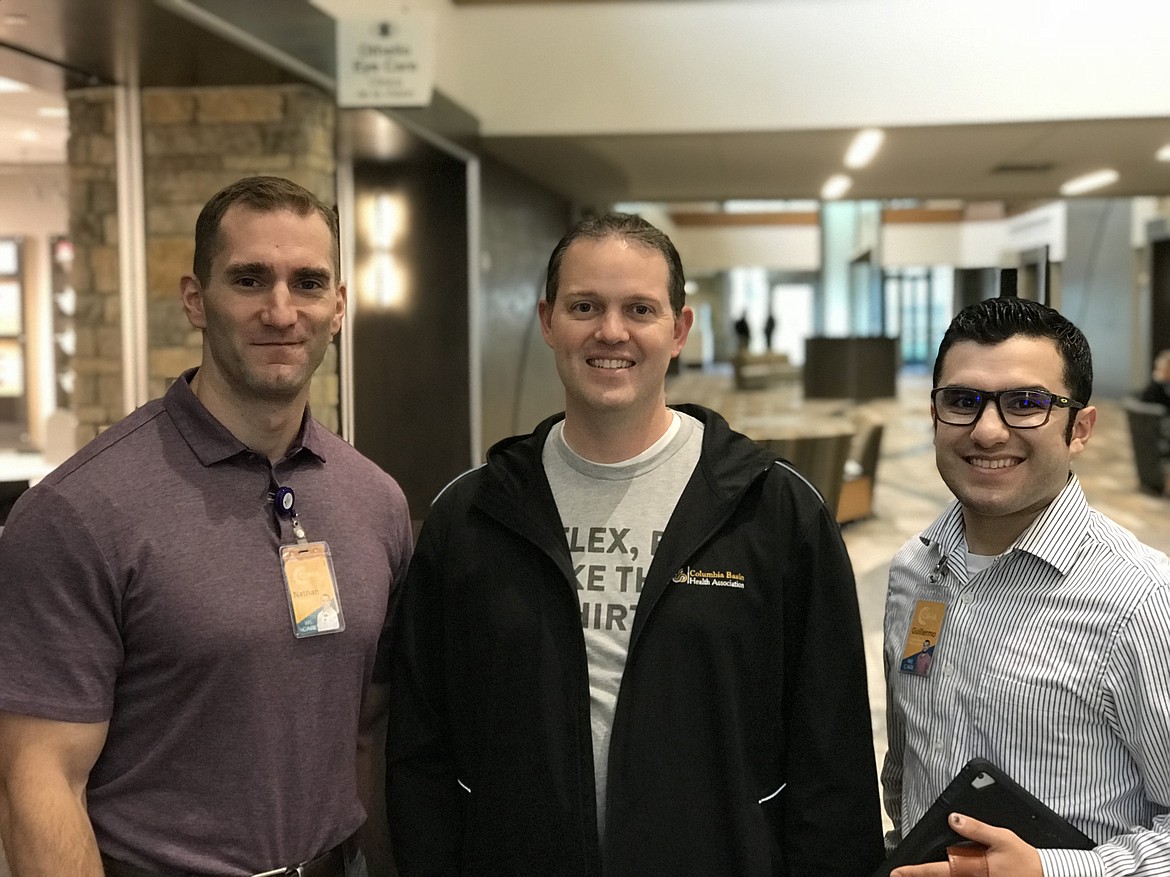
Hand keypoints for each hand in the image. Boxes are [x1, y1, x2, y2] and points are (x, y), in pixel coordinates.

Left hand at [890, 812, 1042, 876]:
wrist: (1043, 875)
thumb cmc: (1022, 858)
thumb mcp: (1000, 837)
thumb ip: (975, 828)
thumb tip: (953, 818)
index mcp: (973, 870)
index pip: (937, 872)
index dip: (915, 872)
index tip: (897, 873)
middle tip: (899, 876)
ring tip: (914, 876)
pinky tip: (940, 875)